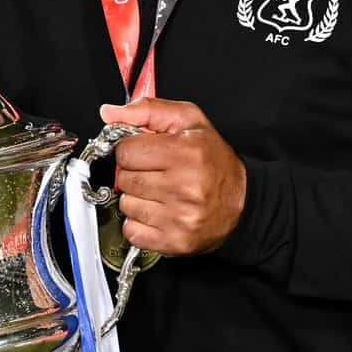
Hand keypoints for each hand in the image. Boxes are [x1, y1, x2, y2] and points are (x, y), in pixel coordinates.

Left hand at [95, 99, 247, 255]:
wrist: (242, 201)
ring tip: (160, 193)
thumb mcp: (188, 121)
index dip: (132, 150)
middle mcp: (184, 186)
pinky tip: (158, 213)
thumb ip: (147, 110)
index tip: (146, 153)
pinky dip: (139, 223)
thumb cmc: (213, 160)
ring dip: (137, 199)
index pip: (126, 151)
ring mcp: (179, 217)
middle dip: (134, 174)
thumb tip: (109, 113)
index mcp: (186, 153)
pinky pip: (131, 231)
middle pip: (124, 179)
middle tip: (155, 173)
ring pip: (126, 205)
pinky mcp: (174, 241)